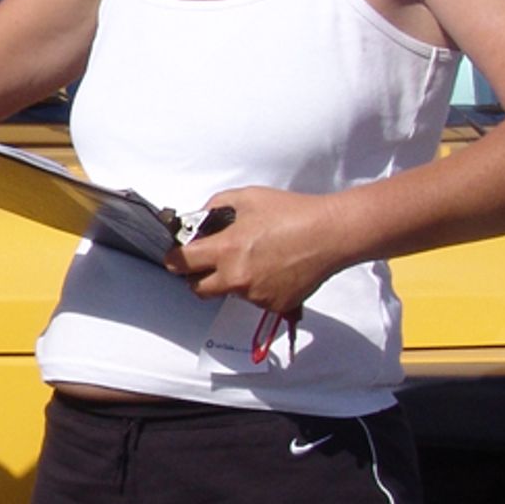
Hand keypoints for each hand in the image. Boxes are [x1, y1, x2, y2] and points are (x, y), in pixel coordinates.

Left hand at [165, 185, 338, 316]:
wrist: (329, 234)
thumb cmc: (292, 213)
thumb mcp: (247, 198)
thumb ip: (216, 207)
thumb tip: (201, 220)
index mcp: (225, 249)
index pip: (181, 264)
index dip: (175, 260)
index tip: (176, 258)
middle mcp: (236, 277)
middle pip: (198, 289)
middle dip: (198, 277)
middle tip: (210, 262)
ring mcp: (255, 295)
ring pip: (230, 293)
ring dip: (233, 280)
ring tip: (257, 257)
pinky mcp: (274, 305)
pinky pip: (256, 300)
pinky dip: (259, 288)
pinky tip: (274, 268)